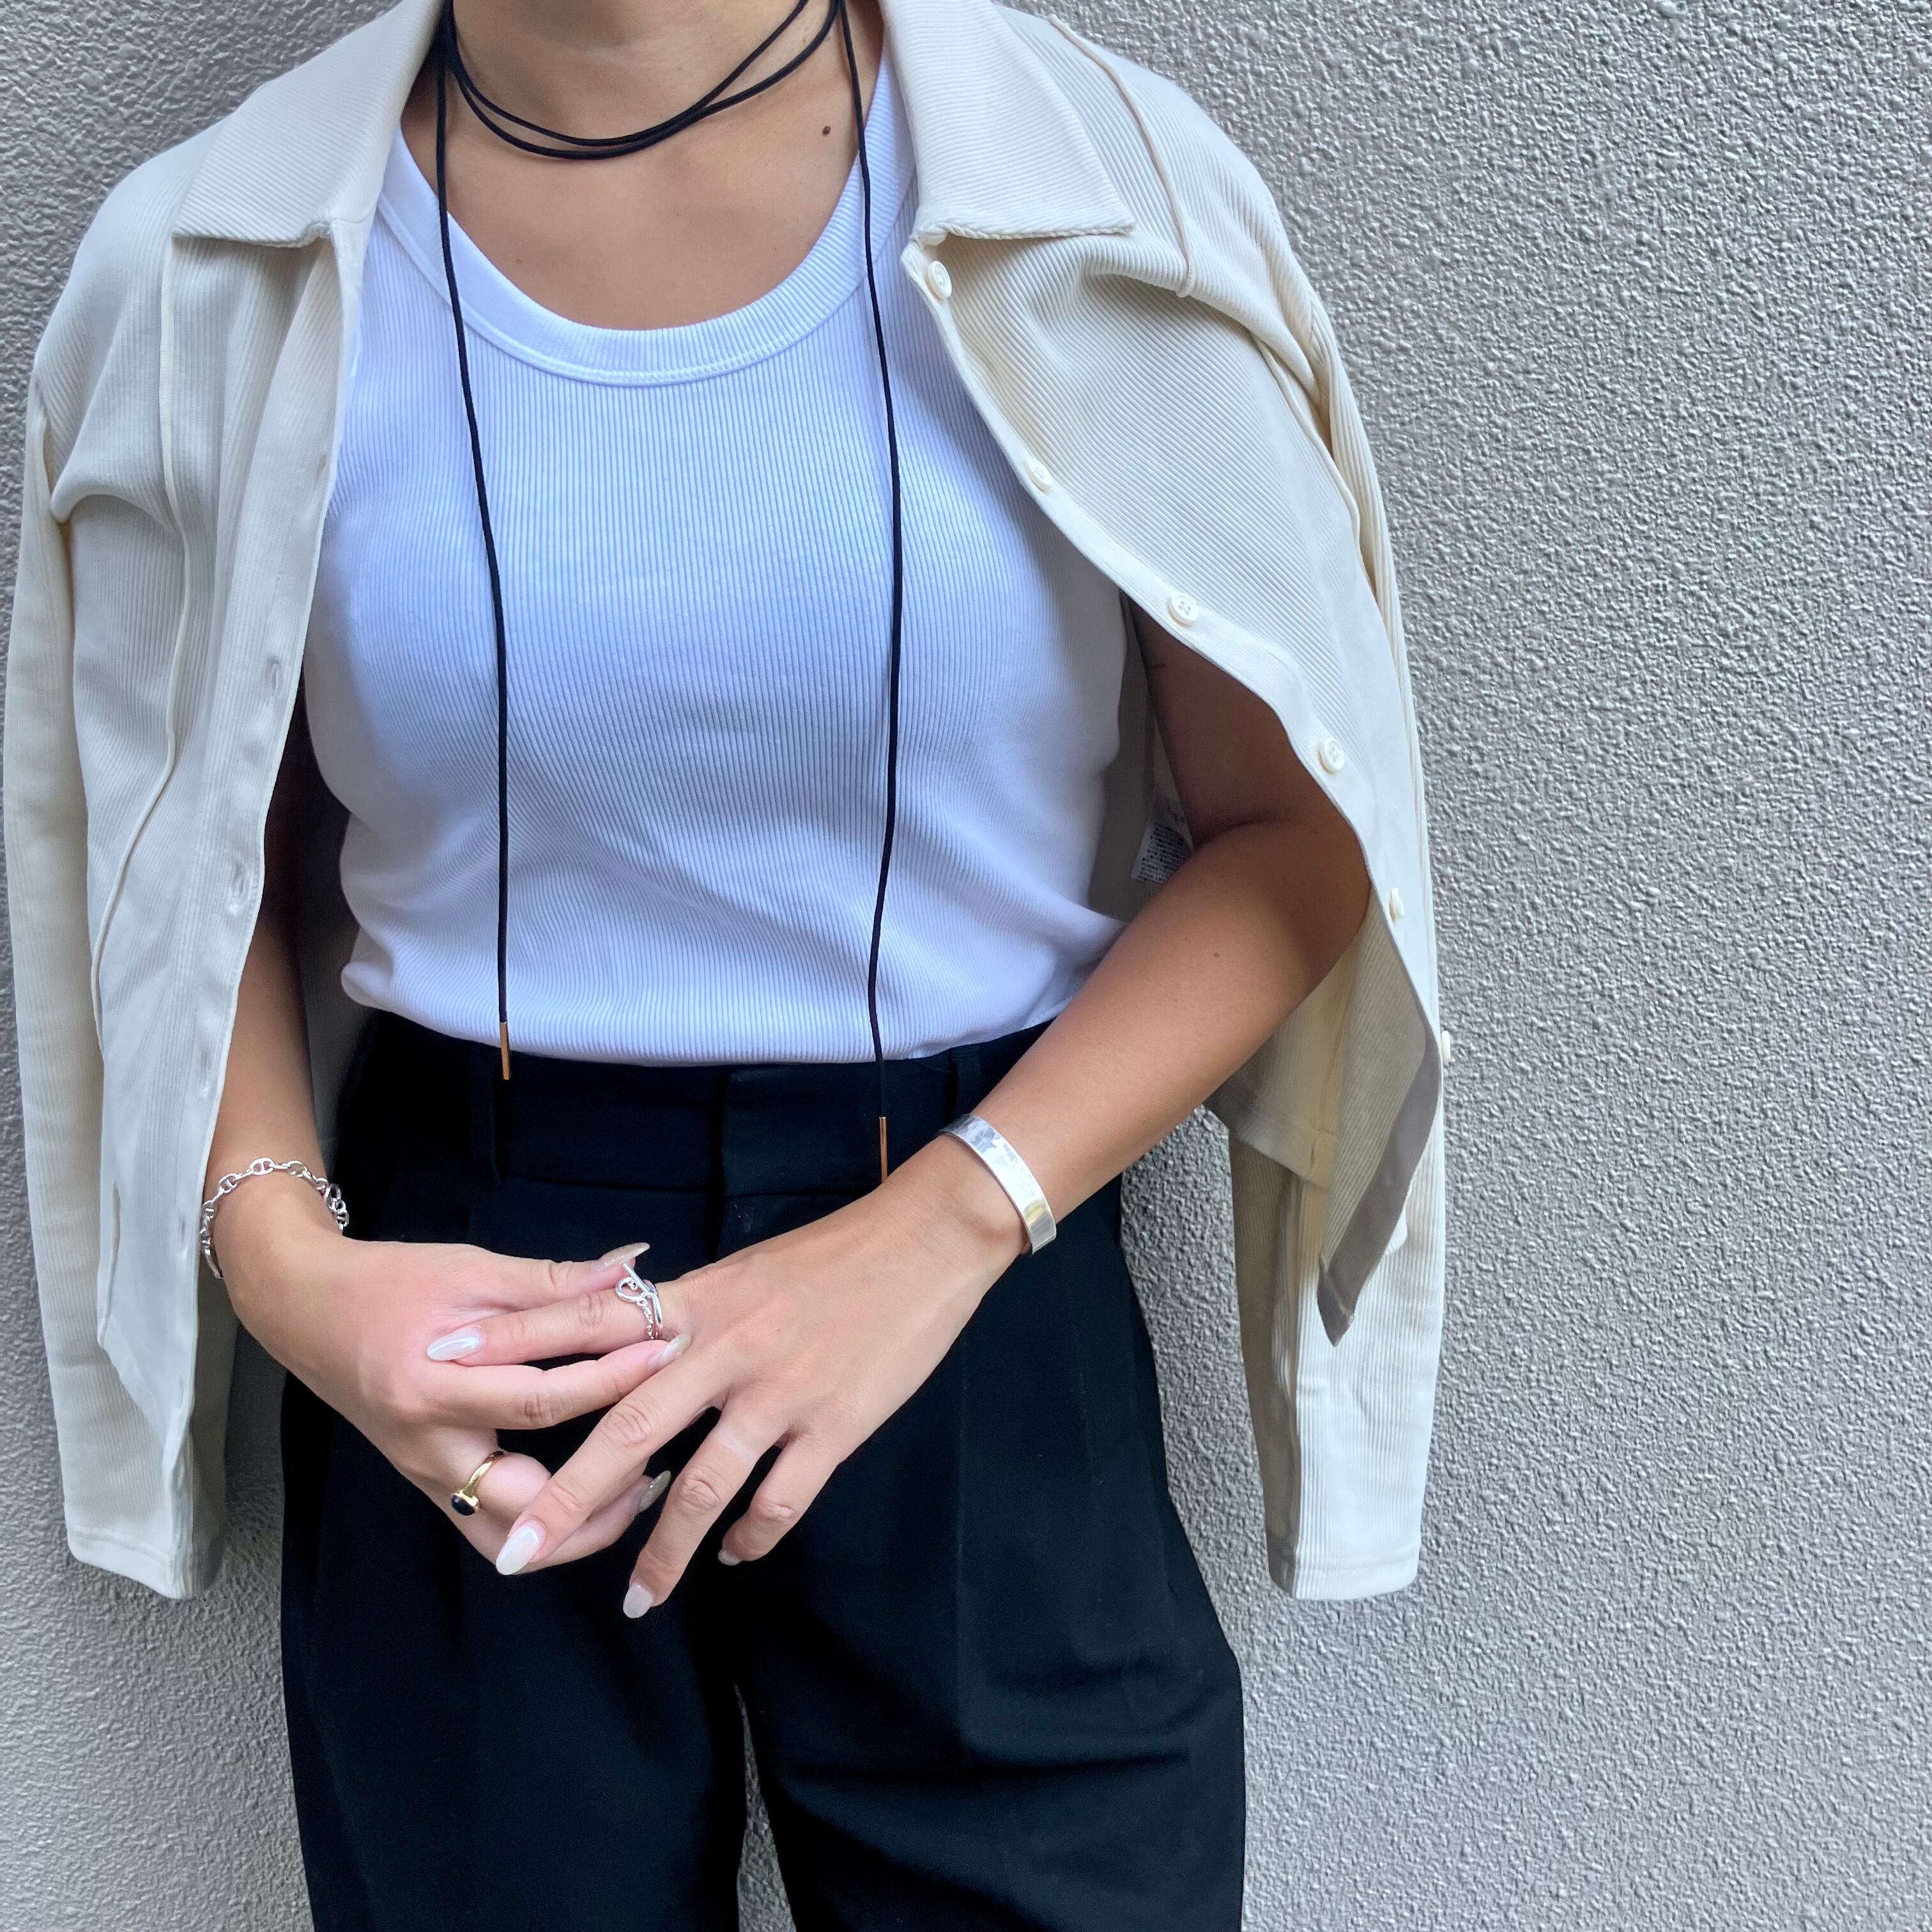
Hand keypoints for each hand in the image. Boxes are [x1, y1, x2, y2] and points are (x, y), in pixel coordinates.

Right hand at [212, 1173, 686, 1565]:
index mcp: (435, 1389)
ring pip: (507, 1539)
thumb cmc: (388, 1282)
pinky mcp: (428, 1484)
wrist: (306, 1309)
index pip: (544, 1403)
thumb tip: (631, 1273)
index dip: (614, 1380)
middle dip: (604, 1498)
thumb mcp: (470, 1269)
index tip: (669, 1355)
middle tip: (664, 1461)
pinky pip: (490, 1526)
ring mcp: (425, 1476)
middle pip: (528, 1505)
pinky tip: (588, 1482)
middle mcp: (428, 1449)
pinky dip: (543, 1519)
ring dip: (576, 1528)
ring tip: (635, 1486)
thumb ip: (552, 1283)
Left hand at [437, 1135, 1027, 1611]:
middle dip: (569, 1498)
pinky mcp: (835, 1425)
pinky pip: (781, 1499)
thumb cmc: (834, 1255)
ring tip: (636, 1600)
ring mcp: (780, 1393)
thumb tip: (629, 1332)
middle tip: (516, 1553)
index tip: (444, 1368)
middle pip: (630, 1432)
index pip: (589, 1333)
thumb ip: (685, 1311)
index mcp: (696, 1305)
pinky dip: (752, 1537)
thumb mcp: (745, 1270)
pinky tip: (733, 1556)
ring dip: (663, 1551)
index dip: (515, 1352)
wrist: (924, 1242)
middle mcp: (726, 1350)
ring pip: (704, 1487)